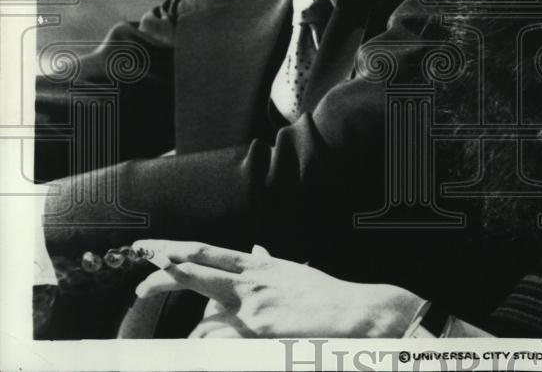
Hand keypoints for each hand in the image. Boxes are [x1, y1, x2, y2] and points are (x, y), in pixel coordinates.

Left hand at [133, 239, 422, 338]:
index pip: (208, 252)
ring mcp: (255, 301)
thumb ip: (268, 263)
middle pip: (198, 266)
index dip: (176, 249)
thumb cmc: (325, 296)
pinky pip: (221, 332)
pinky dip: (206, 340)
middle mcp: (253, 278)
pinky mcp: (260, 326)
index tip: (151, 247)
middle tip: (138, 279)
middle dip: (163, 269)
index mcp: (258, 266)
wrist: (354, 310)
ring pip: (204, 298)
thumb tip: (256, 249)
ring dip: (186, 313)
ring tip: (169, 319)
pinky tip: (197, 344)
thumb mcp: (292, 273)